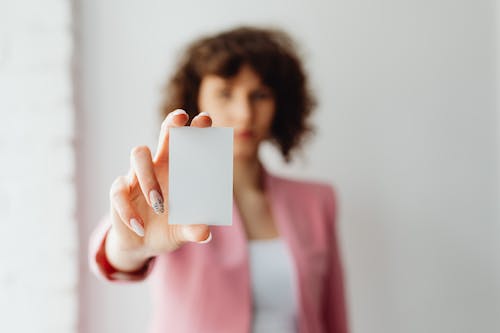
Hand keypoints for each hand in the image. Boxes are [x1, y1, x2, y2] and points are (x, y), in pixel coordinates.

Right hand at [105, 109, 212, 271]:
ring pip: (138, 155)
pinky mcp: (119, 192)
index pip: (188, 144)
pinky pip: (119, 193)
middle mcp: (158, 166)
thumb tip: (205, 234)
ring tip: (159, 205)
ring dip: (149, 178)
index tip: (205, 119)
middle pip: (164, 135)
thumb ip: (194, 229)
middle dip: (172, 126)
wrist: (143, 243)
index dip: (195, 129)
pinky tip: (140, 227)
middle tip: (181, 118)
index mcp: (179, 170)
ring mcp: (137, 175)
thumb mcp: (184, 230)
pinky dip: (129, 211)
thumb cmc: (169, 227)